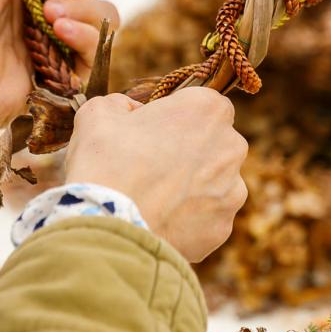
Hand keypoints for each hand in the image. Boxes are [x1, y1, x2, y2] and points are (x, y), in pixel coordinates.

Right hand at [65, 89, 248, 261]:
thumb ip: (120, 103)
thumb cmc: (105, 163)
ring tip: (154, 199)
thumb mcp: (99, 114)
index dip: (176, 117)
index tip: (153, 132)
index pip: (202, 105)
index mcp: (208, 109)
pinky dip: (188, 220)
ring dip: (192, 187)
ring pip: (214, 183)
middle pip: (214, 143)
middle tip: (152, 166)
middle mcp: (231, 146)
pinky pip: (207, 218)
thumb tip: (129, 111)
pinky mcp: (223, 226)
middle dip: (190, 151)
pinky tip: (160, 221)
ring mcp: (231, 190)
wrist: (108, 228)